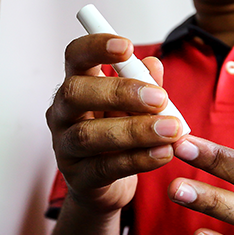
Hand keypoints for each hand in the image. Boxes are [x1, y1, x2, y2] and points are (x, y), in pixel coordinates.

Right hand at [46, 32, 184, 213]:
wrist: (108, 188)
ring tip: (170, 130)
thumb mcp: (134, 108)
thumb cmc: (118, 138)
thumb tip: (154, 64)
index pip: (75, 57)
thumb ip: (144, 85)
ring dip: (135, 130)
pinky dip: (138, 159)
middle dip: (120, 92)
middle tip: (159, 98)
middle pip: (75, 93)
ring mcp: (65, 147)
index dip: (96, 47)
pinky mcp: (78, 178)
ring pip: (89, 135)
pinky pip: (106, 167)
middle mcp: (63, 113)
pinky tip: (164, 153)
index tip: (127, 46)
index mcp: (77, 86)